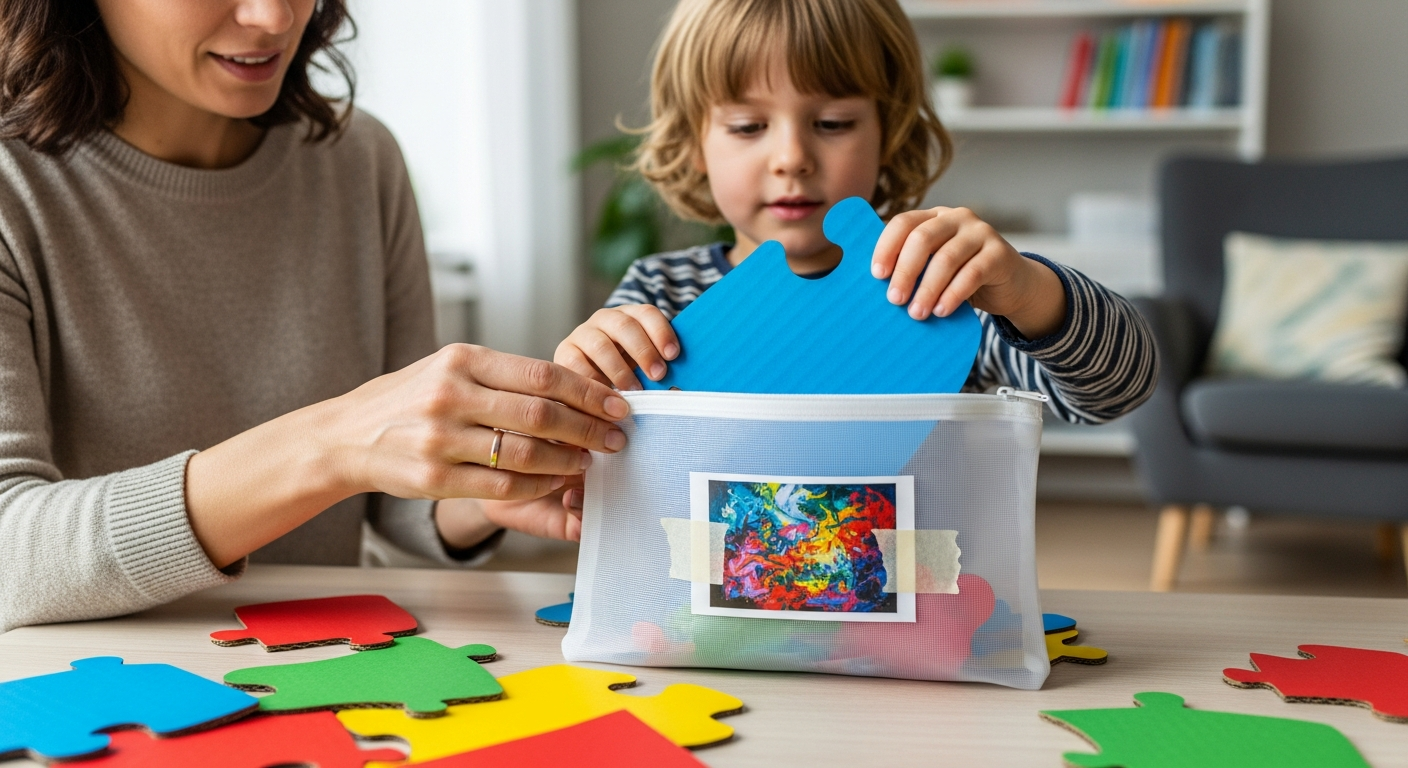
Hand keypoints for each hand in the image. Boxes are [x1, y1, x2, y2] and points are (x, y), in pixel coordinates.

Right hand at [186, 344, 628, 566]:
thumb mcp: (451, 368)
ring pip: (524, 455)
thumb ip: (505, 376)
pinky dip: (536, 487)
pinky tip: (554, 483)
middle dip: (588, 429)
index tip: (617, 404)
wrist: (346, 435)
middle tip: (615, 438)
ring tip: (588, 463)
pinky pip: (501, 488)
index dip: (588, 392)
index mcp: (462, 359)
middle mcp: (450, 394)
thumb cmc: (411, 398)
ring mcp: (439, 439)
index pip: (542, 374)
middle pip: (540, 414)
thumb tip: (575, 391)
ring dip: (567, 462)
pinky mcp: (432, 477)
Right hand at [555, 305, 679, 390]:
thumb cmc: (626, 376)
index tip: (673, 355)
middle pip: (624, 325)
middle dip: (643, 350)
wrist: (584, 386)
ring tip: (634, 391)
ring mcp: (582, 335)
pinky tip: (606, 397)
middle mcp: (604, 320)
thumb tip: (678, 388)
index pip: (646, 314)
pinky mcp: (564, 353)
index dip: (661, 332)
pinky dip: (593, 382)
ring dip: (620, 369)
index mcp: (629, 316)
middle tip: (658, 375)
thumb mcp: (642, 367)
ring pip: (600, 345)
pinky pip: (577, 365)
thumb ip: (658, 370)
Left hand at [870, 207, 1065, 339]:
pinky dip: (953, 294)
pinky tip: (942, 311)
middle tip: (894, 300)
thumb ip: (913, 270)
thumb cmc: (962, 278)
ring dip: (928, 289)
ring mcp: (980, 232)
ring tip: (917, 313)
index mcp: (934, 217)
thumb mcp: (935, 269)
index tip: (876, 275)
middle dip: (905, 271)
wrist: (1012, 285)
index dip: (886, 247)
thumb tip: (875, 290)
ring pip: (947, 258)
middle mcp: (957, 218)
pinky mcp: (1000, 253)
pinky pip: (972, 273)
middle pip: (922, 238)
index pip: (903, 223)